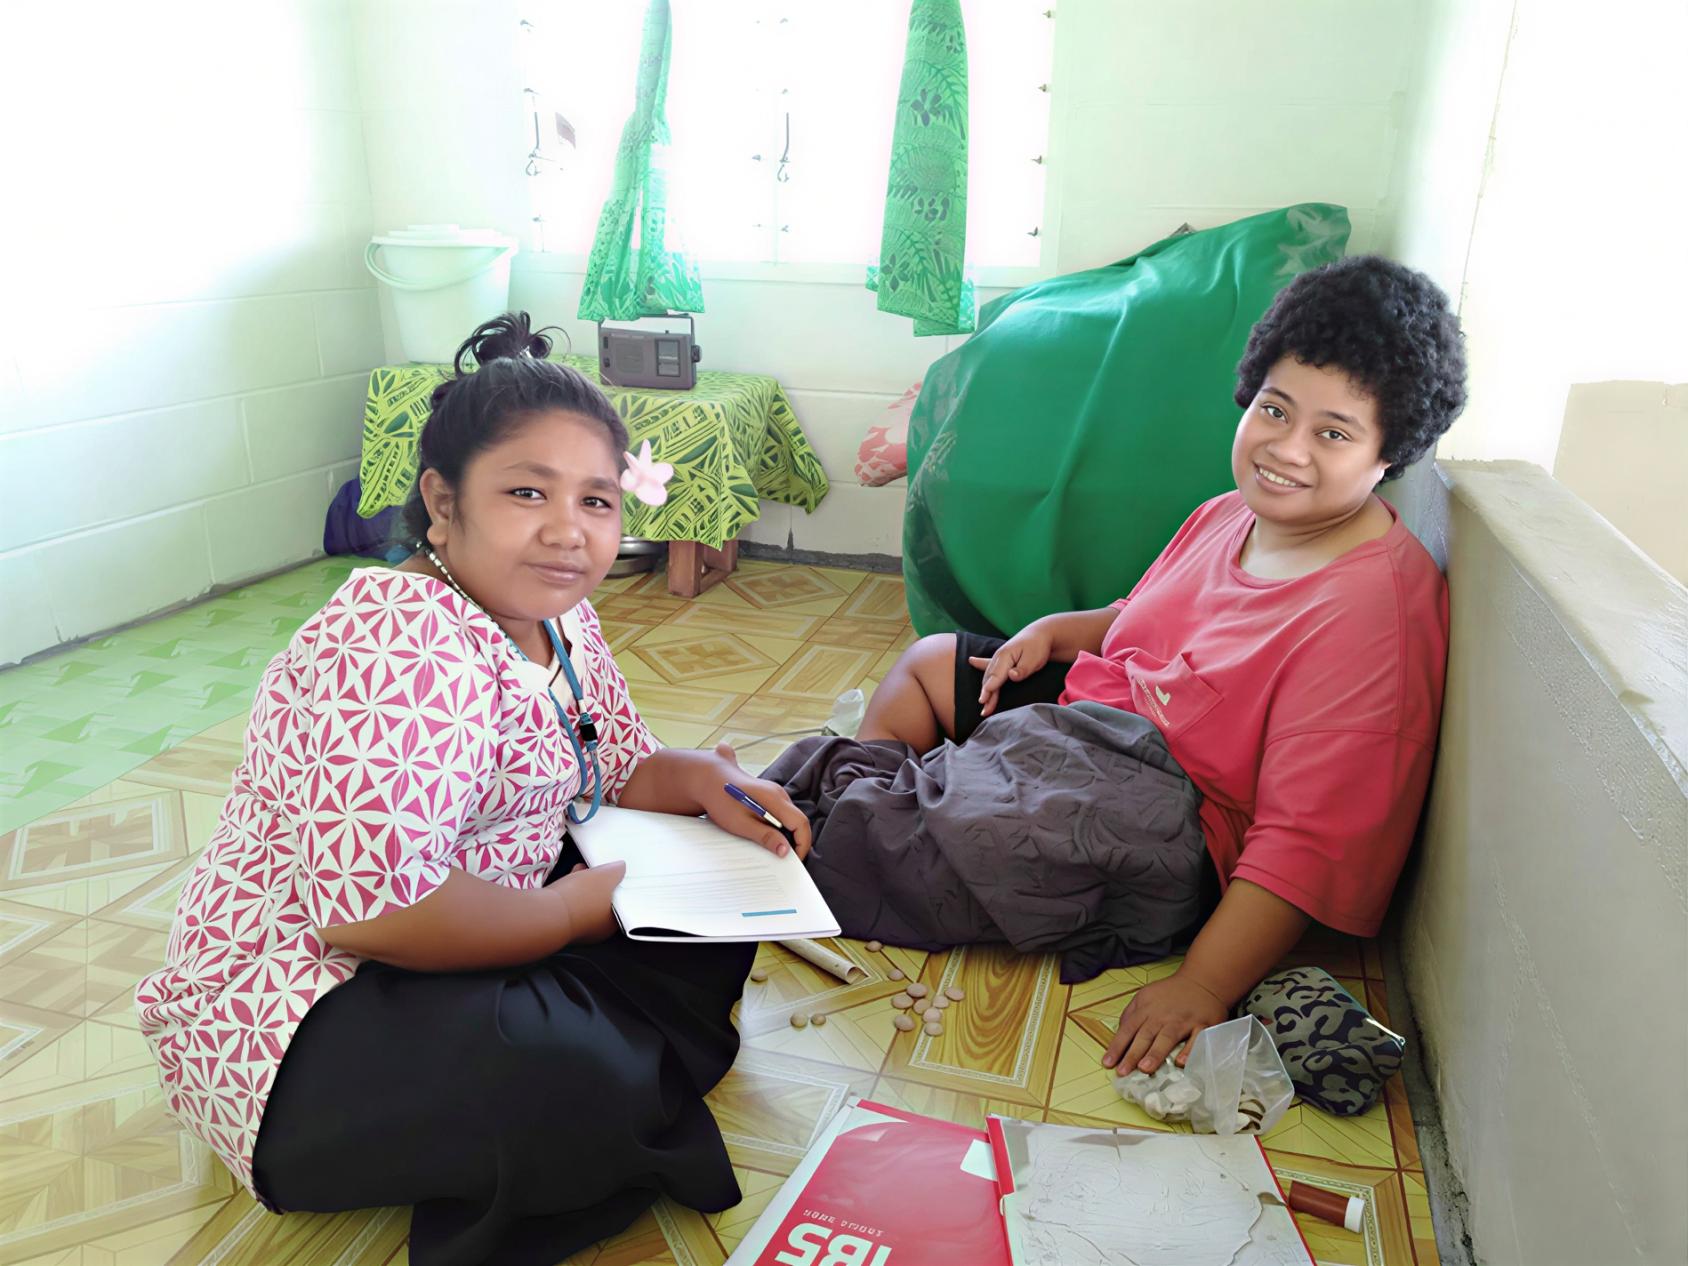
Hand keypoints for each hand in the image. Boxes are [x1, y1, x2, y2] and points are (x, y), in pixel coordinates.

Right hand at [556, 861, 625, 943]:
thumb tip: (620, 868)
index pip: (619, 905)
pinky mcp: (557, 924)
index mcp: (611, 924)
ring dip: (582, 885)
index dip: (616, 887)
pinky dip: (569, 891)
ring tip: (580, 869)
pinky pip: (567, 904)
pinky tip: (568, 877)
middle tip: (595, 870)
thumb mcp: (607, 876)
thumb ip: (617, 871)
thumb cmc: (582, 898)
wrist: (548, 913)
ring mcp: (575, 929)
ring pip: (582, 903)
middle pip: (600, 902)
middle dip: (597, 883)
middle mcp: (595, 931)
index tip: (612, 875)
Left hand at [696, 742, 812, 858]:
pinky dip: (778, 827)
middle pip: (797, 821)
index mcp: (775, 799)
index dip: (802, 843)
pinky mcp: (768, 795)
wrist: (708, 780)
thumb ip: (765, 836)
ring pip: (790, 818)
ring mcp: (774, 793)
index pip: (801, 823)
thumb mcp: (742, 824)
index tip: (795, 859)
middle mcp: (779, 794)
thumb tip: (785, 850)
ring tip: (771, 847)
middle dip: (795, 841)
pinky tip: (763, 833)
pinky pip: (781, 814)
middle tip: (782, 858)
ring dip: (785, 834)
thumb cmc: (722, 800)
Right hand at [969, 623, 1053, 717]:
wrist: (1040, 634)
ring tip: (982, 703)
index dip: (990, 688)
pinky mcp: (1001, 659)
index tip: (983, 700)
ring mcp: (998, 657)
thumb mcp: (1034, 659)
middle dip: (986, 694)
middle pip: (990, 678)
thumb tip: (1012, 676)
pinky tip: (971, 661)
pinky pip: (988, 664)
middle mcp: (998, 657)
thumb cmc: (1037, 647)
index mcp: (1005, 656)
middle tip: (984, 709)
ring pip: (988, 675)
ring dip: (984, 689)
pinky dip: (979, 664)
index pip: (996, 675)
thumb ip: (1022, 669)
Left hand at [1101, 970, 1228, 1074]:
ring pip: (1167, 1037)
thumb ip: (1131, 1014)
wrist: (1201, 981)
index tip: (1108, 1063)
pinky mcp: (1203, 1026)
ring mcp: (1183, 1020)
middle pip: (1145, 1035)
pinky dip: (1189, 1051)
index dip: (1117, 1046)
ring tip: (1144, 1069)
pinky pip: (1196, 1040)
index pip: (1128, 1029)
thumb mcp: (1145, 996)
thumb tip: (1119, 1033)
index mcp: (1147, 1009)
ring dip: (1155, 1053)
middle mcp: (1163, 1016)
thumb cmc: (1171, 993)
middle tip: (1123, 1071)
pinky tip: (1180, 1062)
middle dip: (1133, 1054)